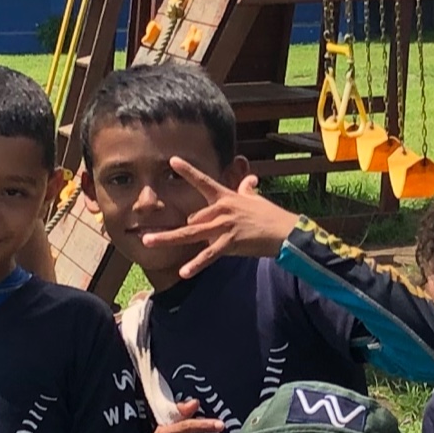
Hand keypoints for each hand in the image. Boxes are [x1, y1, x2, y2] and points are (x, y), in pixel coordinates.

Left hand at [151, 157, 294, 277]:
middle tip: (160, 237)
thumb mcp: (256, 200)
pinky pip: (208, 255)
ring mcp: (224, 226)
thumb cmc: (271, 216)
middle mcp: (221, 209)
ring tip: (147, 241)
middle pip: (192, 218)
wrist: (285, 233)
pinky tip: (183, 272)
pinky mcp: (230, 242)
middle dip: (184, 230)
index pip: (203, 181)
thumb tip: (250, 180)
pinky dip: (196, 265)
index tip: (172, 160)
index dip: (188, 171)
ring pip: (190, 233)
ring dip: (167, 238)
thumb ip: (247, 190)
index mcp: (226, 198)